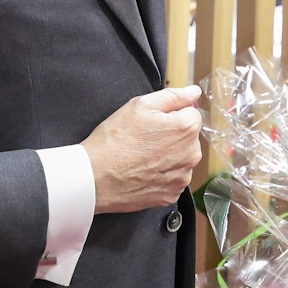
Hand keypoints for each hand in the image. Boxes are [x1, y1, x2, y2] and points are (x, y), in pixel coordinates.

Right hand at [81, 85, 203, 214]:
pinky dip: (162, 175)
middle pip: (188, 138)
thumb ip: (174, 96)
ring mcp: (182, 177)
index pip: (192, 114)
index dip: (172, 115)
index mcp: (187, 128)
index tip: (153, 122)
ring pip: (181, 159)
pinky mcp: (171, 194)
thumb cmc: (115, 140)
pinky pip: (172, 179)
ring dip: (168, 156)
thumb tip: (193, 92)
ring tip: (142, 157)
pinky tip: (143, 171)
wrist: (94, 178)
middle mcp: (191, 154)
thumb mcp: (141, 105)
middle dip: (172, 135)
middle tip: (144, 139)